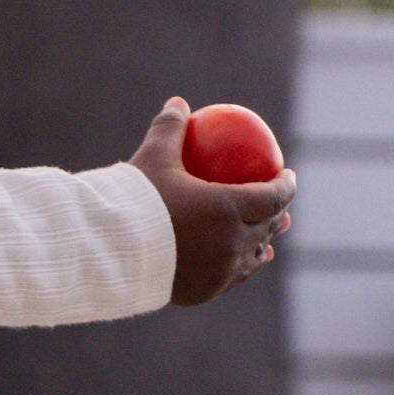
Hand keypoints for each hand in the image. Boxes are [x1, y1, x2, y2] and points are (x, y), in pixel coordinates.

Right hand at [128, 97, 294, 305]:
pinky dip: (237, 268)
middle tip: (275, 206)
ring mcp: (221, 271)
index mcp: (229, 208)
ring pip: (253, 257)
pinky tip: (234, 265)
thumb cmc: (133, 202)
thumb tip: (178, 103)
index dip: (286, 185)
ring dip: (261, 244)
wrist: (107, 251)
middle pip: (268, 227)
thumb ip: (170, 130)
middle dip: (277, 214)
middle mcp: (232, 242)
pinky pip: (230, 278)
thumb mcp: (152, 159)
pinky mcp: (204, 291)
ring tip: (261, 240)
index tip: (286, 175)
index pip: (274, 196)